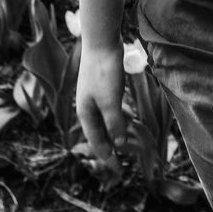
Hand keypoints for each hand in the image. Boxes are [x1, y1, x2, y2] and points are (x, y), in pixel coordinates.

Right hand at [76, 43, 126, 164]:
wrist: (101, 41)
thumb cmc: (104, 71)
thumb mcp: (110, 100)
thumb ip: (115, 123)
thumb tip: (119, 144)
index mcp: (85, 113)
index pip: (96, 141)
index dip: (107, 155)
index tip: (117, 169)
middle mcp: (87, 107)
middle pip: (99, 132)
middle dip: (111, 145)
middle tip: (124, 158)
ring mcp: (94, 96)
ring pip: (105, 120)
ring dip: (115, 131)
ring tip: (127, 142)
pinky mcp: (103, 86)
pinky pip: (110, 108)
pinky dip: (118, 116)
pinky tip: (127, 117)